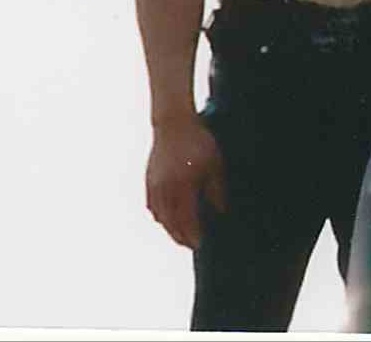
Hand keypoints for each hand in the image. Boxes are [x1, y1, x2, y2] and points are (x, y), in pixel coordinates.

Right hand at [146, 115, 225, 249]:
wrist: (173, 124)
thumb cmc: (198, 141)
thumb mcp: (215, 164)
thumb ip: (217, 189)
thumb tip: (221, 210)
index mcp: (184, 185)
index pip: (187, 219)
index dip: (192, 234)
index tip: (200, 244)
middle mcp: (166, 189)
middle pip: (171, 222)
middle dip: (180, 236)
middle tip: (191, 245)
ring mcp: (155, 185)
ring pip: (160, 216)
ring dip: (169, 228)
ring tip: (180, 235)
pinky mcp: (149, 180)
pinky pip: (152, 206)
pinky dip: (160, 216)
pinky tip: (167, 219)